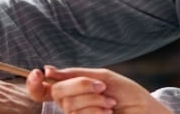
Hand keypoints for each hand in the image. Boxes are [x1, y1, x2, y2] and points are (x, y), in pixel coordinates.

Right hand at [26, 66, 170, 113]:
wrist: (145, 112)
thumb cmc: (127, 94)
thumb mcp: (102, 77)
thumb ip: (75, 75)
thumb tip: (48, 71)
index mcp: (72, 90)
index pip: (43, 90)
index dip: (34, 83)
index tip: (38, 73)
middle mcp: (70, 105)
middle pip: (57, 93)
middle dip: (80, 86)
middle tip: (102, 87)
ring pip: (70, 106)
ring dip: (94, 100)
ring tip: (110, 103)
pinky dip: (96, 111)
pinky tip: (109, 113)